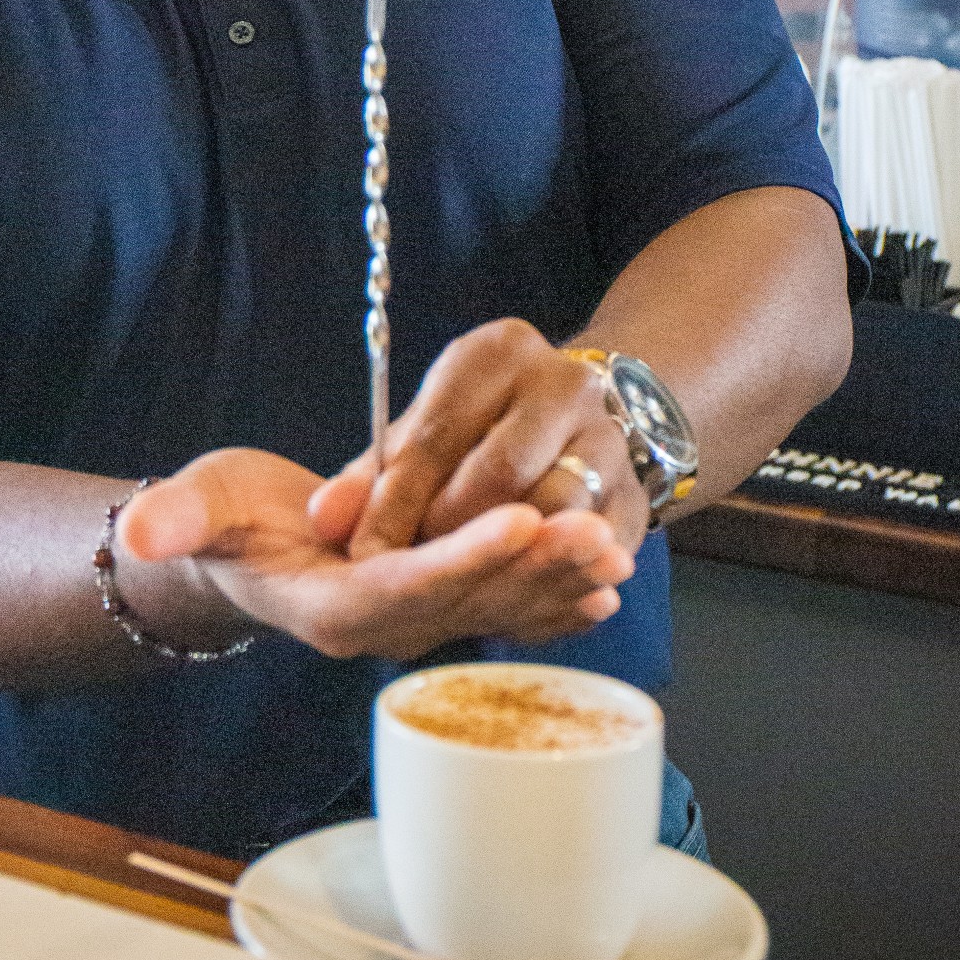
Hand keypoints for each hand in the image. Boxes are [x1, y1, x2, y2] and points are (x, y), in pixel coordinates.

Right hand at [116, 445, 632, 662]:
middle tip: (595, 534)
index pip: (406, 584)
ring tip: (614, 552)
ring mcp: (413, 628)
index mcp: (330, 606)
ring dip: (557, 585)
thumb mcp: (196, 506)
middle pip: (468, 601)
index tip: (520, 522)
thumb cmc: (223, 522)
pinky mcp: (436, 612)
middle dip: (534, 569)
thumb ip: (174, 518)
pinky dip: (554, 603)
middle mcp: (381, 629)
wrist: (242, 553)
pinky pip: (503, 613)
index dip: (465, 557)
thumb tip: (137, 528)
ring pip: (496, 610)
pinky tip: (603, 591)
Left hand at [307, 318, 647, 561]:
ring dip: (501, 561)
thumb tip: (323, 521)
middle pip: (500, 474)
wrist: (574, 416)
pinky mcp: (636, 501)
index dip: (396, 501)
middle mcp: (565, 385)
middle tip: (406, 571)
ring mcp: (611, 441)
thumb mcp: (419, 430)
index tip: (361, 553)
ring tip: (456, 586)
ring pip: (554, 516)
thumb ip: (368, 476)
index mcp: (499, 352)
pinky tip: (506, 608)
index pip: (438, 434)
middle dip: (446, 533)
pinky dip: (547, 590)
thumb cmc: (476, 427)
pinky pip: (588, 557)